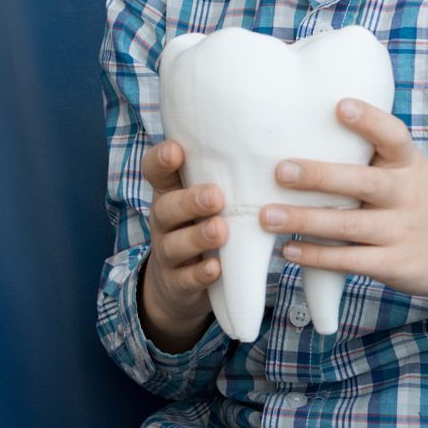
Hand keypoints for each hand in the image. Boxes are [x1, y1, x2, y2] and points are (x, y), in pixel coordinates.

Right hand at [136, 140, 228, 351]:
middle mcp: (164, 222)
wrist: (177, 285)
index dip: (161, 160)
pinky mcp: (177, 283)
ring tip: (220, 230)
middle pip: (165, 207)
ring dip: (198, 237)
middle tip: (216, 196)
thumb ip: (224, 176)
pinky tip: (216, 269)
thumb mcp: (205, 201)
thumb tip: (271, 142)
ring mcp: (168, 254)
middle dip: (190, 201)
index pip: (155, 172)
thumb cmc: (202, 227)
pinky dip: (200, 274)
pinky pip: (185, 279)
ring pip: (174, 244)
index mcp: (171, 194)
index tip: (177, 149)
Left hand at [262, 100, 427, 329]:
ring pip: (349, 226)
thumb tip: (308, 125)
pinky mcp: (394, 264)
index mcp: (409, 164)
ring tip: (266, 215)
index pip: (393, 136)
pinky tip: (288, 249)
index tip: (340, 106)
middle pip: (364, 183)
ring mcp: (401, 231)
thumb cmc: (419, 200)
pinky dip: (317, 256)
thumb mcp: (410, 169)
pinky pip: (350, 260)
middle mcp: (407, 194)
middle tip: (280, 169)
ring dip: (305, 220)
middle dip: (320, 176)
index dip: (369, 120)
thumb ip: (371, 154)